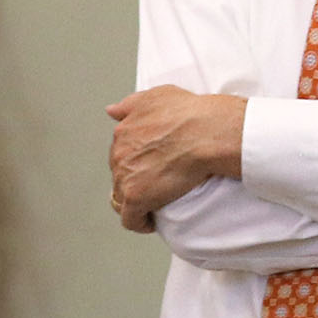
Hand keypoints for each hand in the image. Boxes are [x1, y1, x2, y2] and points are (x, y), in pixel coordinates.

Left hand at [109, 86, 247, 231]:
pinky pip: (130, 219)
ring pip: (121, 197)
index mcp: (123, 131)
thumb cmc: (189, 112)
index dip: (135, 162)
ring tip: (155, 203)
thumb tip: (111, 111)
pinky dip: (139, 222)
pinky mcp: (136, 197)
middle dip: (134, 180)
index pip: (120, 154)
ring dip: (135, 201)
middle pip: (120, 174)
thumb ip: (130, 105)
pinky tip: (152, 221)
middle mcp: (119, 153)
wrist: (206, 132)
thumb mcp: (156, 96)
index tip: (149, 167)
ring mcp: (125, 176)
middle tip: (157, 183)